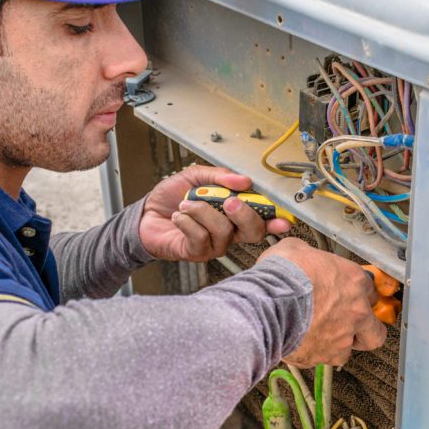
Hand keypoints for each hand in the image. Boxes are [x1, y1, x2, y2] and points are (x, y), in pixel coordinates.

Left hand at [139, 165, 292, 261]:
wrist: (145, 214)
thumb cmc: (172, 197)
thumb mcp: (196, 176)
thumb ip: (220, 176)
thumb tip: (244, 180)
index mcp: (234, 213)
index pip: (262, 219)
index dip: (276, 221)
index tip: (283, 220)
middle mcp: (229, 232)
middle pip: (253, 232)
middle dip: (245, 215)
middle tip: (229, 201)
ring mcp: (214, 245)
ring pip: (223, 232)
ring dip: (203, 212)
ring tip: (186, 204)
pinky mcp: (197, 252)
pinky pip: (200, 238)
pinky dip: (187, 221)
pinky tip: (178, 216)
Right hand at [261, 238, 387, 365]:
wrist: (266, 304)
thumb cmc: (282, 275)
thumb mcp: (296, 249)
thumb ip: (309, 257)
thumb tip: (300, 257)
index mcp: (354, 281)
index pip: (370, 290)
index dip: (359, 294)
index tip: (350, 296)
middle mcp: (355, 312)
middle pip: (376, 331)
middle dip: (367, 331)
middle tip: (353, 327)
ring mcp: (342, 338)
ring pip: (350, 349)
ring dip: (338, 344)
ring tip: (320, 338)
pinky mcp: (324, 356)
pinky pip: (324, 358)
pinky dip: (314, 353)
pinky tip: (302, 344)